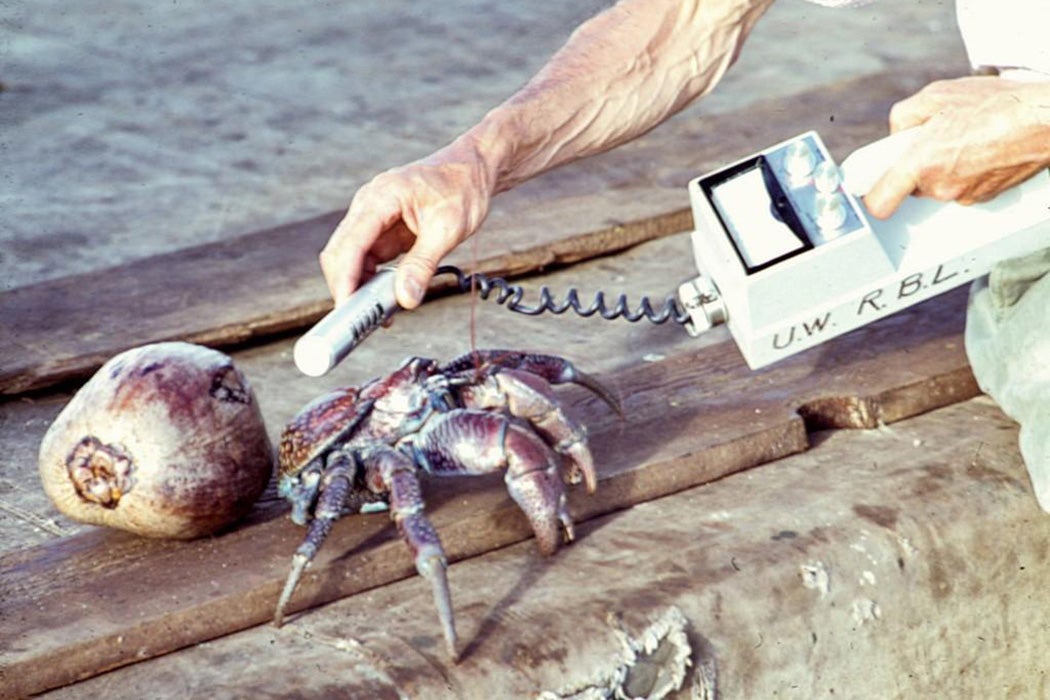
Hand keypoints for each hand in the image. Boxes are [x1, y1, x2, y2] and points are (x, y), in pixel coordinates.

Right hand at [320, 137, 495, 307]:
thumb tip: (405, 299)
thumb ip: (423, 264)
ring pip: (350, 260)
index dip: (344, 280)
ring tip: (378, 316)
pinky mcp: (381, 230)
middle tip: (362, 322)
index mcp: (380, 198)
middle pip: (340, 254)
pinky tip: (386, 300)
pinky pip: (367, 260)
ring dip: (359, 288)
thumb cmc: (463, 188)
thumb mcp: (448, 228)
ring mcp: (372, 219)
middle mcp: (368, 206)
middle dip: (346, 288)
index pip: (350, 244)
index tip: (347, 310)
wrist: (473, 169)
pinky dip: (371, 282)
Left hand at [865, 76, 1049, 218]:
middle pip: (912, 187)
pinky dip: (966, 171)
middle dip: (916, 167)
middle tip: (931, 143)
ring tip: (964, 140)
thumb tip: (896, 133)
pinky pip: (963, 186)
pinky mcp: (984, 197)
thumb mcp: (935, 96)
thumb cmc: (994, 105)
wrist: (1043, 119)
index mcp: (921, 164)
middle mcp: (940, 186)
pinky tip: (980, 149)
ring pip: (939, 186)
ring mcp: (964, 196)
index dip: (872, 195)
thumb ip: (903, 117)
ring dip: (943, 167)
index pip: (880, 202)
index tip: (871, 187)